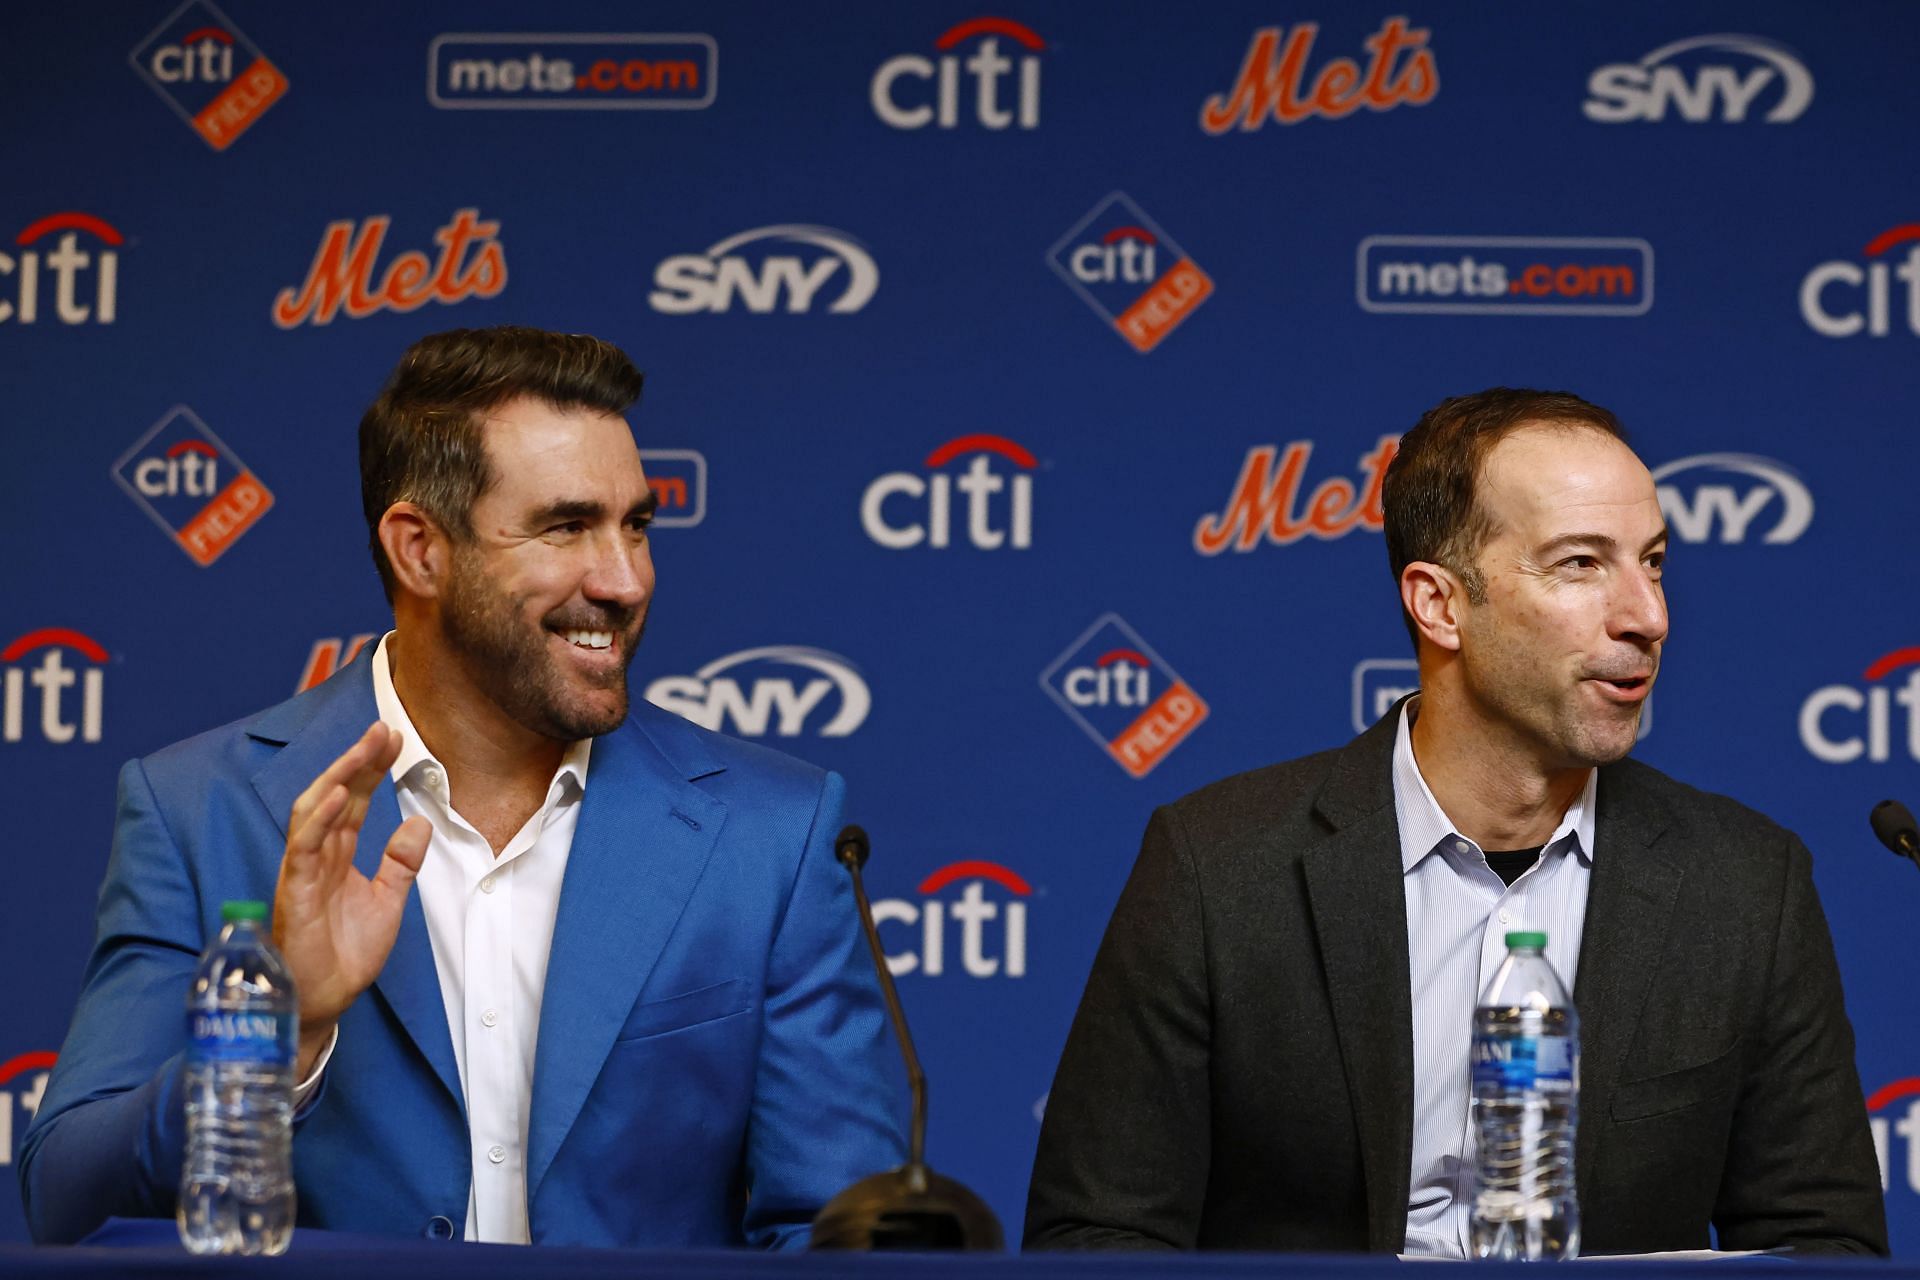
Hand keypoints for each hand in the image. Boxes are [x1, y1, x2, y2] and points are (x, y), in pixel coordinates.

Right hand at [272, 722, 431, 1077]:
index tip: (394, 738)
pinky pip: (303, 846)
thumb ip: (401, 863)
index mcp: (338, 855)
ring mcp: (304, 870)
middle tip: (383, 728)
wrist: (325, 1001)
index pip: (357, 801)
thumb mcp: (388, 901)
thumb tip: (420, 823)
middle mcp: (318, 855)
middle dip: (358, 760)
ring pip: (315, 810)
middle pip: (336, 795)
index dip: (373, 769)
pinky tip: (341, 793)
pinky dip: (320, 818)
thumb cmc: (345, 954)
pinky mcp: (296, 890)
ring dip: (340, 776)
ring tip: (364, 749)